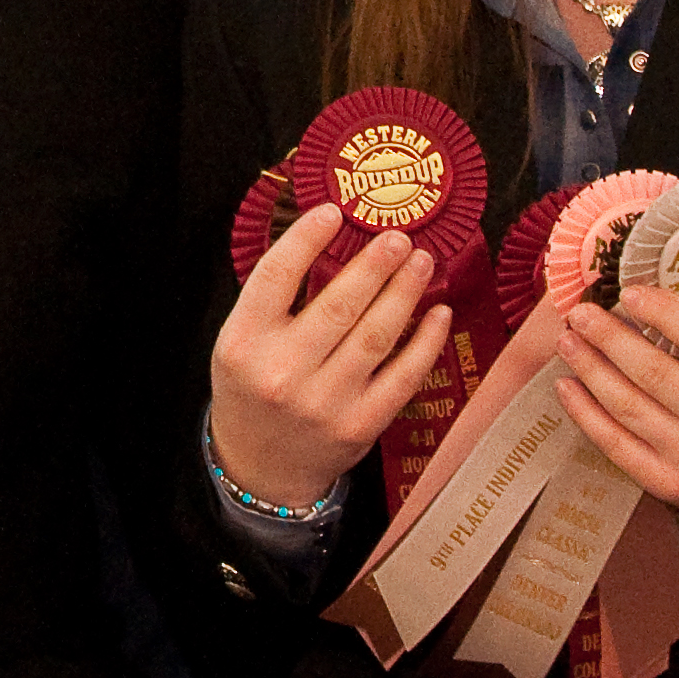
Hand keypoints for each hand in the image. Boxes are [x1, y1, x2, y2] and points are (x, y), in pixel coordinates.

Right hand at [206, 205, 451, 510]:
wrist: (261, 466)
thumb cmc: (253, 390)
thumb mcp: (240, 343)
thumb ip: (273, 301)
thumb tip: (329, 242)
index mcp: (243, 343)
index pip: (276, 277)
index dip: (306, 239)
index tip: (333, 211)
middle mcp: (282, 372)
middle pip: (339, 304)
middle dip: (375, 264)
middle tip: (398, 236)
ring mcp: (324, 401)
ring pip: (376, 335)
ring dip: (404, 292)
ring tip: (421, 261)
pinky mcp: (361, 425)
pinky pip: (402, 375)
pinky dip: (425, 341)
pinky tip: (438, 312)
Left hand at [557, 289, 678, 541]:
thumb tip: (645, 299)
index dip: (662, 311)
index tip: (628, 291)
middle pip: (654, 373)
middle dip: (608, 338)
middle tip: (581, 313)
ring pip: (628, 407)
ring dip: (590, 369)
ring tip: (568, 341)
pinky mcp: (670, 486)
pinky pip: (616, 445)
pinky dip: (586, 413)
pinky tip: (567, 387)